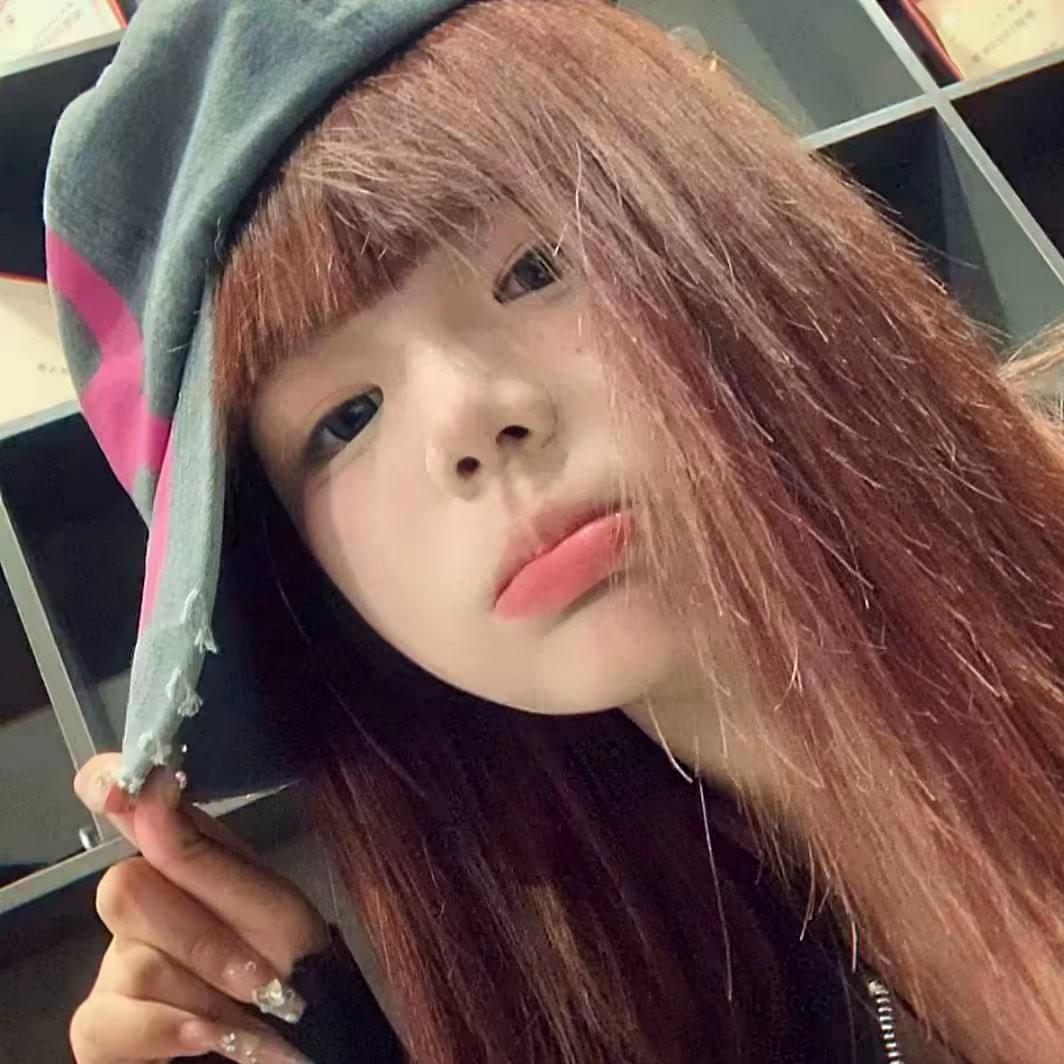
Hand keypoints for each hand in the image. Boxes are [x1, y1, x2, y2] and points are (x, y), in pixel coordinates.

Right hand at [69, 752, 330, 1063]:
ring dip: (205, 998)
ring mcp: (116, 963)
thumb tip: (151, 786)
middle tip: (261, 978)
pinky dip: (169, 1035)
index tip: (122, 790)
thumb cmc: (300, 973)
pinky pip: (102, 1022)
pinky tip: (208, 1038)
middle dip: (204, 942)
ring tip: (249, 1015)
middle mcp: (143, 901)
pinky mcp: (101, 1026)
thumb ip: (209, 859)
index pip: (126, 802)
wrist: (308, 1043)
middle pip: (123, 889)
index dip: (109, 785)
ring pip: (127, 965)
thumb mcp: (277, 912)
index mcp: (188, 857)